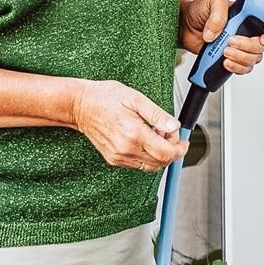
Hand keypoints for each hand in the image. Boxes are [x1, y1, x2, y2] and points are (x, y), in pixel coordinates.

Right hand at [71, 80, 185, 169]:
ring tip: (155, 134)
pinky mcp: (113, 159)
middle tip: (168, 133)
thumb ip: (157, 115)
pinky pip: (137, 164)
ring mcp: (118, 156)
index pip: (166, 153)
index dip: (179, 148)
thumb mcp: (136, 98)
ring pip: (150, 166)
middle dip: (171, 150)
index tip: (183, 141)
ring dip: (159, 154)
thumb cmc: (105, 98)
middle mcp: (126, 149)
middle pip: (160, 162)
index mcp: (134, 134)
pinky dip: (147, 156)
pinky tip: (143, 139)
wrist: (80, 106)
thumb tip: (174, 126)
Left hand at [179, 0, 263, 75]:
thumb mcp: (212, 1)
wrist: (184, 25)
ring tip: (225, 52)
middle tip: (231, 42)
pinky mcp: (231, 58)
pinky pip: (242, 68)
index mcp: (247, 17)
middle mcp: (245, 32)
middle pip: (262, 46)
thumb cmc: (199, 11)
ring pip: (253, 59)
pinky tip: (225, 61)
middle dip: (248, 47)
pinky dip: (236, 68)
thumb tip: (217, 32)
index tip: (262, 38)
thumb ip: (218, 14)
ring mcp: (239, 47)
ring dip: (240, 58)